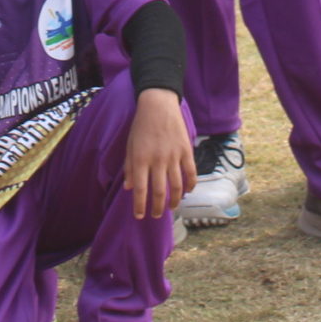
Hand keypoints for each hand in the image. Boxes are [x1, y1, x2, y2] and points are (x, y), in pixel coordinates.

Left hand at [123, 89, 195, 218]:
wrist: (158, 104)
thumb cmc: (141, 126)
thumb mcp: (130, 146)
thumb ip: (130, 167)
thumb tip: (130, 188)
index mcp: (141, 159)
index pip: (140, 190)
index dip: (140, 206)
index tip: (140, 216)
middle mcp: (157, 160)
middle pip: (159, 192)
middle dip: (157, 208)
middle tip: (156, 216)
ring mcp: (173, 156)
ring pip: (177, 186)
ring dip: (174, 201)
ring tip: (172, 207)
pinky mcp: (186, 151)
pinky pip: (191, 173)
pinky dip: (190, 186)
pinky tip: (187, 192)